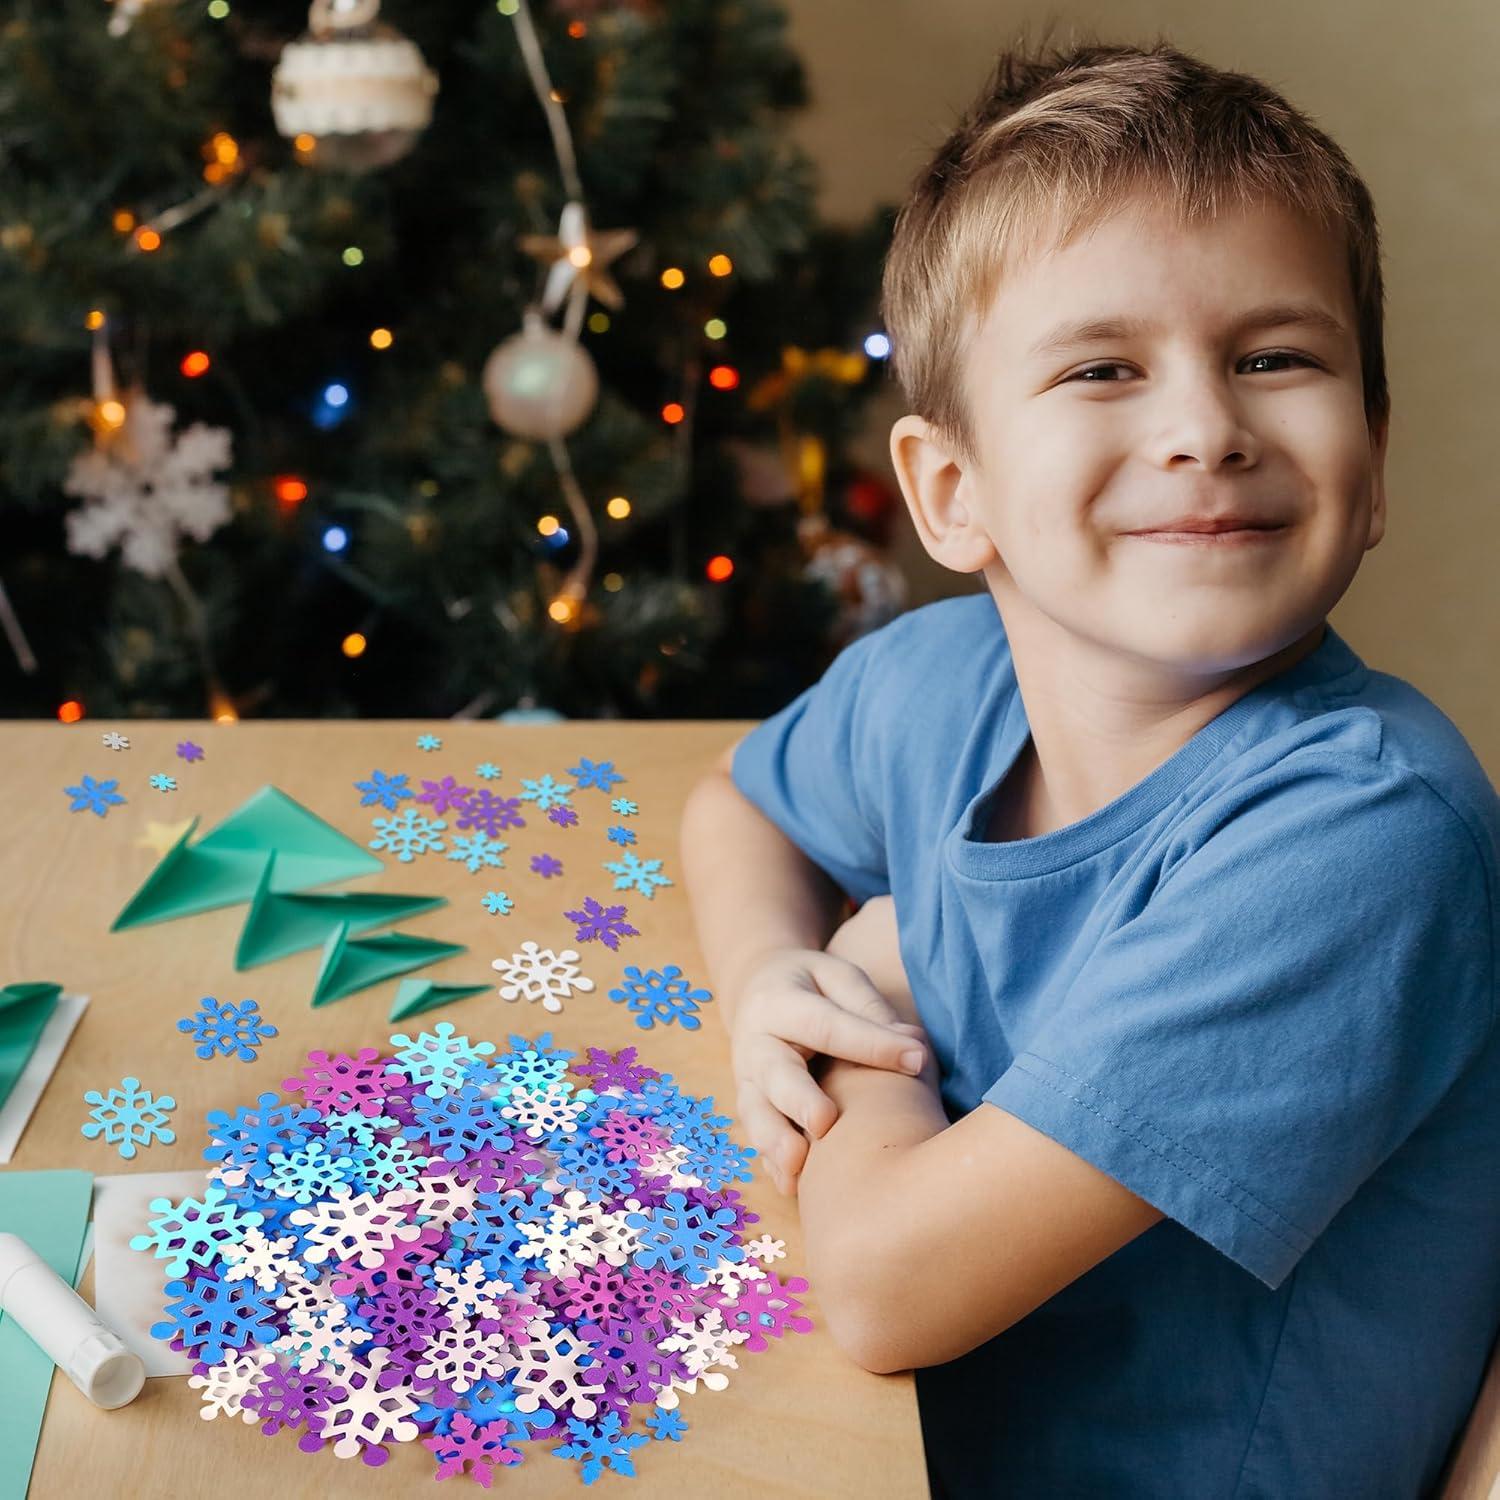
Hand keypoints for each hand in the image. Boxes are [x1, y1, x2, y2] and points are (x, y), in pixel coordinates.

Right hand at [730, 941, 927, 1197]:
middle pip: (775, 1073)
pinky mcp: (750, 1107)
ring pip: (756, 1113)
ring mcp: (748, 1080)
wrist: (756, 992)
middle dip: (799, 1099)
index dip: (870, 1044)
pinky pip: (756, 1139)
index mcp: (779, 1002)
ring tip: (798, 1166)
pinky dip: (771, 1164)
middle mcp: (756, 1043)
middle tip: (825, 1122)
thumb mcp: (837, 977)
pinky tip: (791, 1185)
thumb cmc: (810, 986)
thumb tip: (910, 1046)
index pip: (827, 1025)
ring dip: (775, 1141)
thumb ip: (868, 1008)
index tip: (917, 1061)